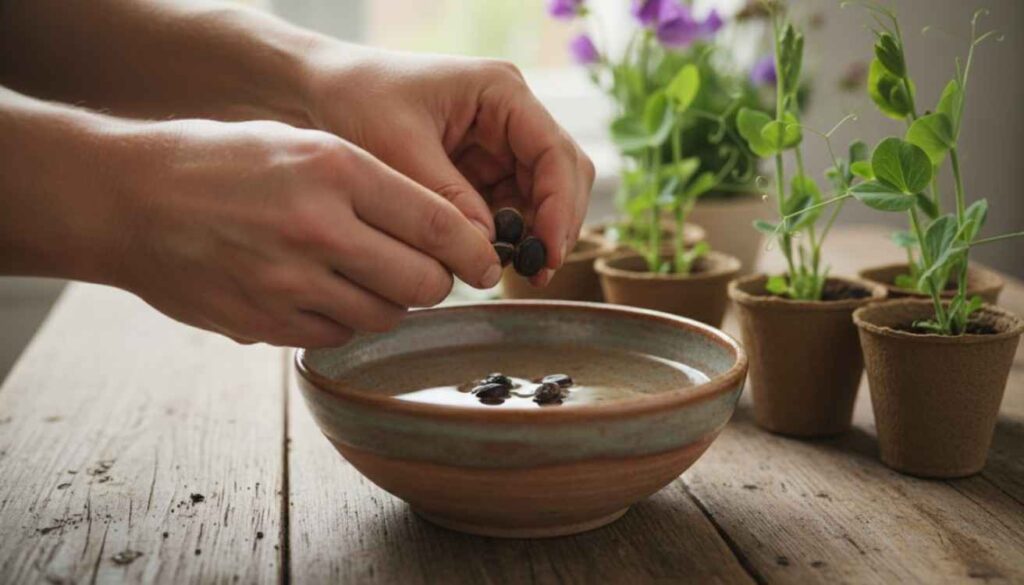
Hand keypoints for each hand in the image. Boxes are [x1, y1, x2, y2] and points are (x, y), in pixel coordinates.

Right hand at [106, 119, 500, 346]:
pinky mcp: (263, 324)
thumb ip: (374, 186)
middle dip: (436, 282)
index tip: (485, 261)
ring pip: (384, 316)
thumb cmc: (225, 163)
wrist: (131, 200)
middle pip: (422, 283)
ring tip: (364, 276)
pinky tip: (324, 293)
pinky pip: (337, 336)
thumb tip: (443, 238)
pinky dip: (344, 321)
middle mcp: (316, 229)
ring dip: (390, 302)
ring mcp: (287, 283)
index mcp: (334, 171)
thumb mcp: (304, 145)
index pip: (437, 225)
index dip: (474, 251)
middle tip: (427, 272)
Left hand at [305, 47, 594, 284]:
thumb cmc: (356, 100)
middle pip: (563, 176)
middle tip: (536, 273)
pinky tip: (488, 259)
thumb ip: (447, 200)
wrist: (321, 92)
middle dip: (555, 225)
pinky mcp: (483, 171)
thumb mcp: (399, 149)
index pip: (556, 152)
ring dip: (533, 235)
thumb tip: (488, 252)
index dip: (559, 207)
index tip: (546, 252)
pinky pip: (512, 209)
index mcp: (501, 92)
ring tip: (510, 271)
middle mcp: (511, 115)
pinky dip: (507, 237)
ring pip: (543, 197)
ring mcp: (500, 144)